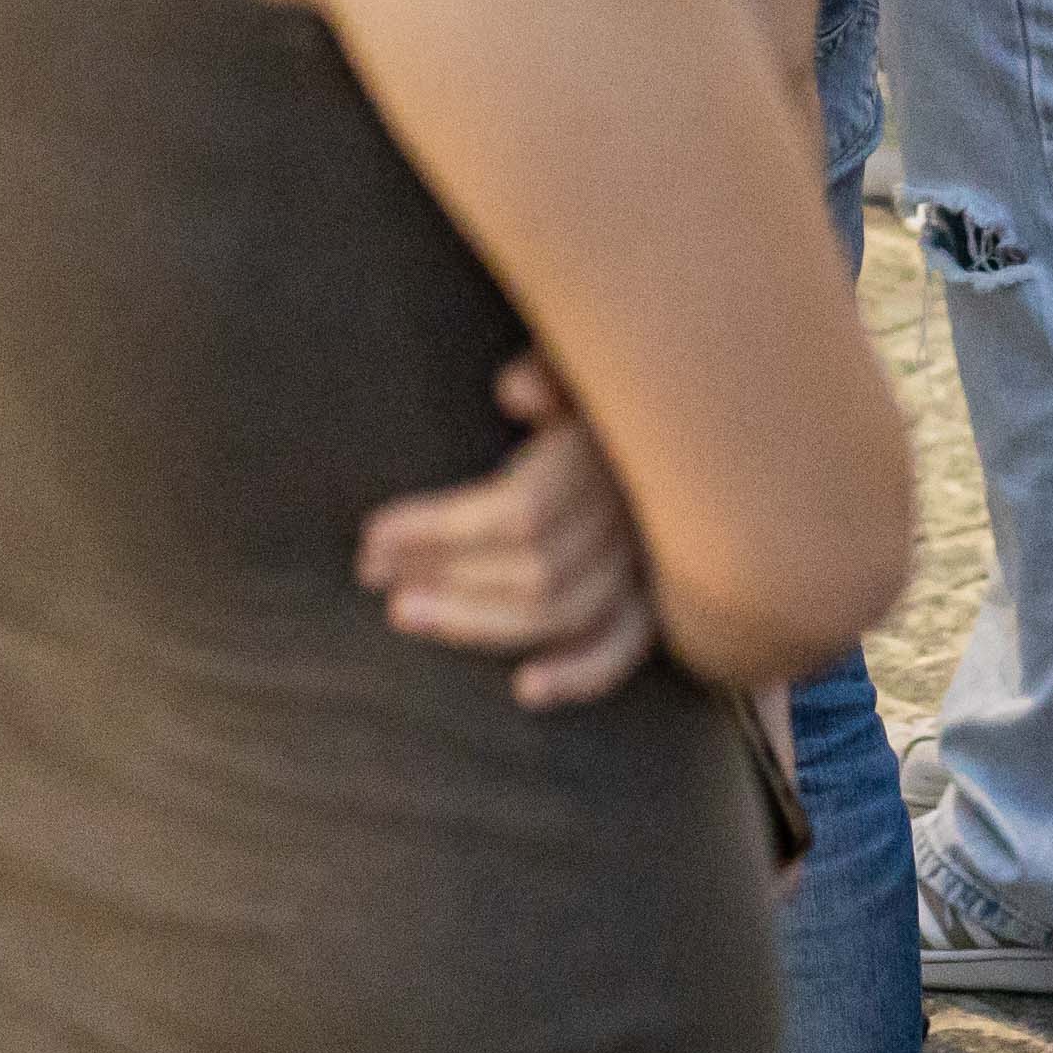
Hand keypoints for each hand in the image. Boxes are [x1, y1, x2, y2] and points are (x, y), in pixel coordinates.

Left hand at [352, 355, 655, 706]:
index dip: (439, 530)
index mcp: (604, 454)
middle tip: (372, 575)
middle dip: (444, 577)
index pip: (517, 512)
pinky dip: (581, 675)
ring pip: (566, 612)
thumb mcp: (578, 361)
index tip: (373, 535)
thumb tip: (514, 390)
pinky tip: (527, 690)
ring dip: (480, 622)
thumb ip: (549, 372)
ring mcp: (648, 558)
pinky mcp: (659, 595)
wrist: (679, 402)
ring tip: (407, 613)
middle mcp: (630, 513)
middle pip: (535, 571)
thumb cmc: (601, 382)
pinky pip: (627, 645)